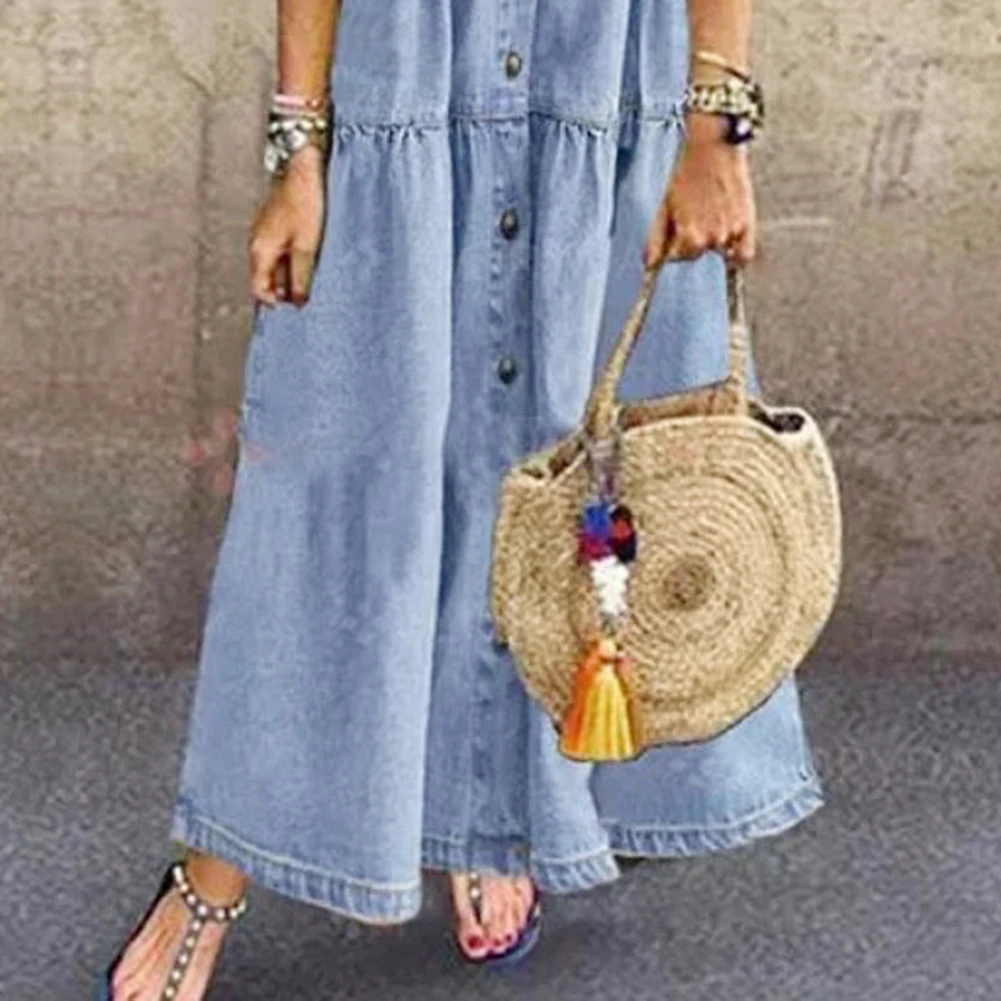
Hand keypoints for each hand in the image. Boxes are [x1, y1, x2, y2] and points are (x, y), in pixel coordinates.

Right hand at [248, 145, 325, 306]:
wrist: (303, 167)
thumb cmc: (304, 202)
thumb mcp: (307, 245)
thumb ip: (300, 276)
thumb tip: (297, 302)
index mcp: (260, 250)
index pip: (259, 289)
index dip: (276, 304)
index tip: (296, 308)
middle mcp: (257, 243)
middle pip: (265, 280)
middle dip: (284, 291)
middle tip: (306, 295)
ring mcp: (265, 234)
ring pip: (274, 266)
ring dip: (290, 277)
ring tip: (310, 277)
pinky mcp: (275, 226)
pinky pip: (280, 252)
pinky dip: (292, 261)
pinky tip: (309, 259)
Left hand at [643, 111, 756, 269]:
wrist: (714, 148)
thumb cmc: (687, 174)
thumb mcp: (665, 206)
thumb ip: (656, 239)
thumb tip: (648, 266)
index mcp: (690, 236)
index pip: (678, 257)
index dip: (674, 244)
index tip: (676, 229)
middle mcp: (712, 238)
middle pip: (698, 253)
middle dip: (692, 241)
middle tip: (694, 216)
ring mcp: (731, 232)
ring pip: (718, 251)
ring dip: (713, 239)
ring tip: (710, 212)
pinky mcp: (747, 224)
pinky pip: (743, 256)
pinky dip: (736, 254)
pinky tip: (729, 242)